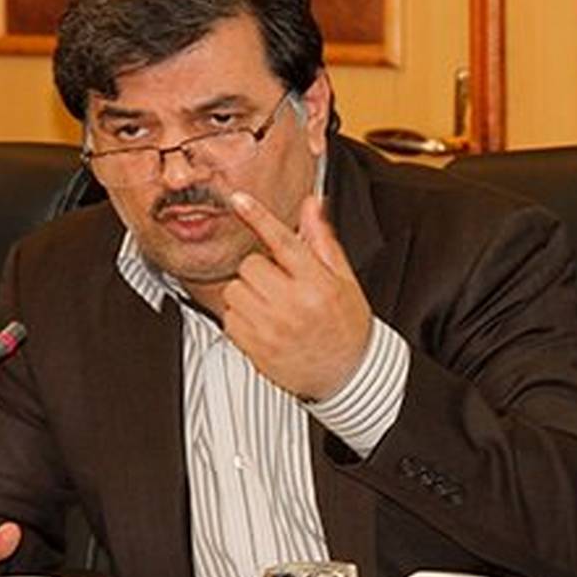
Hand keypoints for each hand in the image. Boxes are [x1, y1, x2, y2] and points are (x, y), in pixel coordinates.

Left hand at [222, 191, 371, 400]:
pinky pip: (229, 318)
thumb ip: (322, 241)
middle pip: (251, 265)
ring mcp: (271, 329)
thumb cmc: (347, 327)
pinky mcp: (254, 348)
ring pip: (235, 290)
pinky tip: (263, 324)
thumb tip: (311, 206)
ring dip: (248, 293)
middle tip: (281, 283)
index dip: (259, 217)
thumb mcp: (344, 280)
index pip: (283, 241)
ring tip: (271, 305)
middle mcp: (293, 306)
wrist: (347, 375)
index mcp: (318, 285)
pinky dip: (240, 317)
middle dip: (262, 269)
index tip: (240, 200)